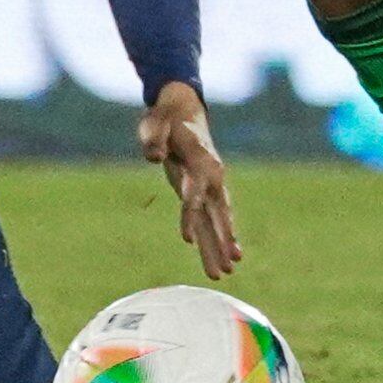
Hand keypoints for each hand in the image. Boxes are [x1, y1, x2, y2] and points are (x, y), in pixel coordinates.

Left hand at [137, 82, 238, 279]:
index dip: (189, 215)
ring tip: (228, 272)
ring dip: (222, 246)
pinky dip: (218, 238)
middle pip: (215, 213)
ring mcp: (210, 184)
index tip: (186, 240)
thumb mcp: (154, 122)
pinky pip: (211, 218)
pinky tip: (226, 258)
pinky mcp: (204, 190)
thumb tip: (154, 157)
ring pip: (216, 220)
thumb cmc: (165, 118)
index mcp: (200, 160)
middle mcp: (211, 175)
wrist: (182, 110)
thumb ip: (154, 138)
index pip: (193, 194)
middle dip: (221, 240)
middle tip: (229, 267)